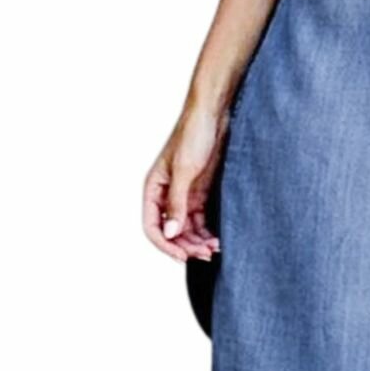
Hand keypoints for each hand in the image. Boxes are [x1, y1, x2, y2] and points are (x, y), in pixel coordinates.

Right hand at [142, 102, 226, 263]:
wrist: (215, 113)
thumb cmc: (194, 134)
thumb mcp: (185, 170)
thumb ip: (177, 203)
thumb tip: (171, 232)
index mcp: (154, 188)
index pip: (152, 226)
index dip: (165, 245)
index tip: (182, 257)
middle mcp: (167, 194)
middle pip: (171, 230)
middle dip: (186, 245)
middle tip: (205, 255)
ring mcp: (185, 193)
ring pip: (187, 227)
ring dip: (198, 240)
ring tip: (214, 249)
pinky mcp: (202, 190)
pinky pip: (201, 217)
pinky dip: (207, 229)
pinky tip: (217, 238)